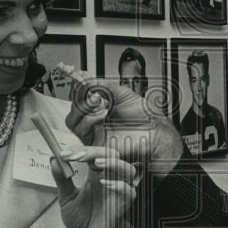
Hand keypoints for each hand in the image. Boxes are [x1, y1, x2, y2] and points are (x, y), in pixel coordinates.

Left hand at [48, 146, 137, 227]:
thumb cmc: (79, 220)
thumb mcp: (66, 198)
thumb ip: (61, 179)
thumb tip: (54, 159)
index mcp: (96, 175)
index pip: (95, 154)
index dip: (82, 150)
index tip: (64, 153)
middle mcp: (110, 180)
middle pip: (112, 155)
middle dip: (95, 152)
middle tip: (77, 156)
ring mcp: (118, 192)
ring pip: (128, 170)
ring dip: (113, 163)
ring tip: (96, 163)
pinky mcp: (123, 206)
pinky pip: (129, 192)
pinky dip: (120, 185)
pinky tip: (106, 184)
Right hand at [65, 77, 183, 179]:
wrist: (155, 131)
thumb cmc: (142, 115)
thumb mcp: (121, 93)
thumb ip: (102, 85)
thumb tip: (83, 78)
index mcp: (96, 108)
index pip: (77, 99)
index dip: (76, 90)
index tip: (80, 81)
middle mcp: (92, 122)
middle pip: (72, 113)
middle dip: (81, 102)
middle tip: (96, 97)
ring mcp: (94, 135)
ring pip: (74, 125)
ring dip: (86, 113)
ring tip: (104, 108)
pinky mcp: (98, 148)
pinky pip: (83, 141)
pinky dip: (88, 125)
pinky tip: (101, 118)